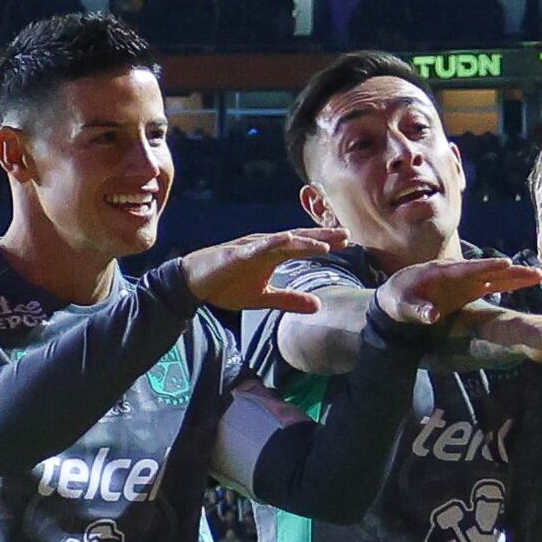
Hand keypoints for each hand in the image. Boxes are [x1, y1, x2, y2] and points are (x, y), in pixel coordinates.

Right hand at [181, 226, 340, 314]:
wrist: (194, 283)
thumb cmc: (227, 286)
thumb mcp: (263, 298)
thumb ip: (290, 300)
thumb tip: (318, 306)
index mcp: (273, 255)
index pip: (304, 246)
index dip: (325, 243)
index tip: (348, 243)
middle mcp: (265, 246)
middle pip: (299, 238)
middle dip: (323, 237)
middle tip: (347, 235)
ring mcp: (251, 247)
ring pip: (282, 241)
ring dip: (305, 241)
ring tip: (327, 244)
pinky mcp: (237, 253)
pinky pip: (258, 247)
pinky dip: (274, 243)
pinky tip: (288, 240)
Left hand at [376, 253, 541, 337]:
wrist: (397, 295)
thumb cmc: (397, 298)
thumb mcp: (402, 306)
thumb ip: (416, 310)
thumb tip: (431, 315)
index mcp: (443, 272)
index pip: (468, 269)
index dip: (487, 267)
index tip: (506, 264)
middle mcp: (460, 273)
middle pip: (491, 270)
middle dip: (514, 271)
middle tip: (538, 271)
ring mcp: (468, 280)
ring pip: (499, 276)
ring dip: (521, 275)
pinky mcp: (472, 288)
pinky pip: (497, 284)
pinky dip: (514, 282)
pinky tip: (533, 280)